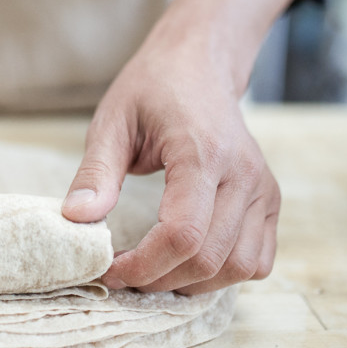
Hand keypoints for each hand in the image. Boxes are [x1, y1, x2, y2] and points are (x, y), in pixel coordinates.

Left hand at [62, 0, 300, 294]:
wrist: (201, 64)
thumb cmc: (153, 88)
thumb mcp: (112, 121)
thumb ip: (96, 173)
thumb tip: (75, 220)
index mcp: (202, 152)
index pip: (183, 233)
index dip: (143, 265)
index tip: (107, 269)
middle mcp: (243, 174)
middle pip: (209, 258)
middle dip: (160, 279)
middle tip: (122, 275)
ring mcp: (263, 189)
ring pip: (239, 267)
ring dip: (193, 283)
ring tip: (153, 272)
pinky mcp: (270, 200)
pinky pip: (258, 260)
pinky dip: (223, 274)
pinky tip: (188, 262)